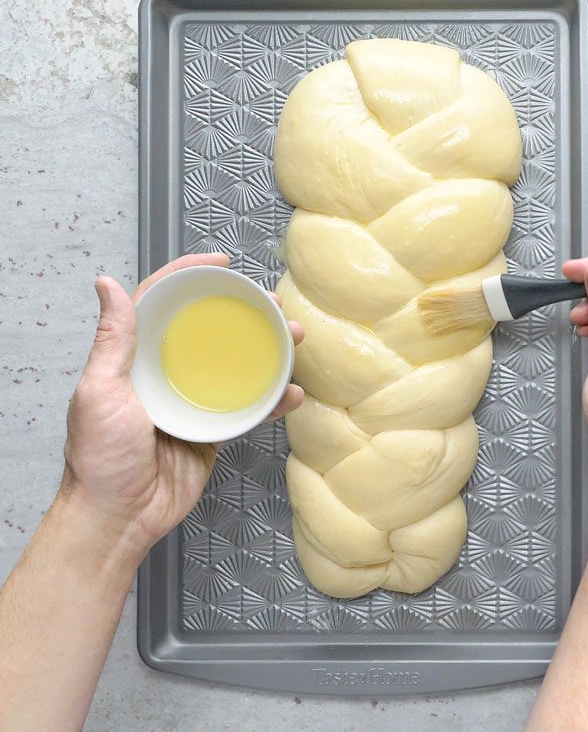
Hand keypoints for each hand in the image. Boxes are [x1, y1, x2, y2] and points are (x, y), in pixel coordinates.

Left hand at [60, 253, 304, 555]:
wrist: (119, 517)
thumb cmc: (100, 459)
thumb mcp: (100, 391)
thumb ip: (112, 340)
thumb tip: (105, 283)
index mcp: (135, 358)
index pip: (163, 303)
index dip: (190, 276)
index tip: (221, 263)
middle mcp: (166, 373)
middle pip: (209, 329)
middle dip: (244, 311)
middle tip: (273, 302)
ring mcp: (193, 401)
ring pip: (237, 364)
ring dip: (269, 349)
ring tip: (295, 337)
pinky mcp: (215, 430)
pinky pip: (250, 408)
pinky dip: (274, 399)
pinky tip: (293, 392)